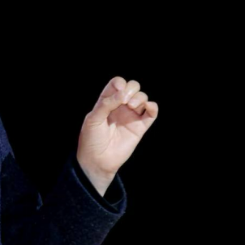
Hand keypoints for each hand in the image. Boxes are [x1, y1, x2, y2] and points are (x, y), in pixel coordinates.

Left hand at [76, 77, 158, 193]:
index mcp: (107, 102)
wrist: (98, 161)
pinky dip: (153, 106)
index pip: (117, 84)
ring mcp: (131, 116)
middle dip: (132, 88)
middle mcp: (120, 106)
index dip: (120, 83)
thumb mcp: (93, 119)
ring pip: (142, 97)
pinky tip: (147, 107)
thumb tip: (123, 94)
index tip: (118, 91)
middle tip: (125, 100)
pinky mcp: (140, 127)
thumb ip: (106, 104)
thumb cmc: (92, 140)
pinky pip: (151, 113)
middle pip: (133, 87)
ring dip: (140, 97)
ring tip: (132, 107)